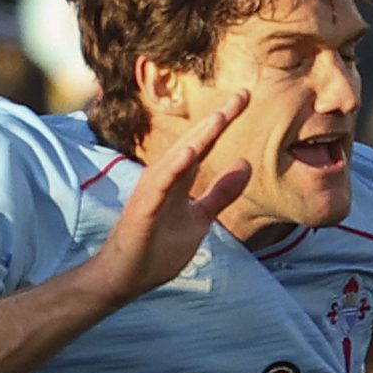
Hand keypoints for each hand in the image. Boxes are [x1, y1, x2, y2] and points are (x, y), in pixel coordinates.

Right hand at [82, 91, 250, 305]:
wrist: (126, 278)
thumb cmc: (157, 249)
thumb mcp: (200, 219)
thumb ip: (221, 193)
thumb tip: (246, 163)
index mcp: (178, 179)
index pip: (204, 144)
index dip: (224, 122)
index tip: (245, 98)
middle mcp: (164, 178)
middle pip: (194, 142)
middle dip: (218, 119)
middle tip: (243, 95)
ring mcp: (151, 191)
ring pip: (178, 157)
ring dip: (199, 136)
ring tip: (222, 116)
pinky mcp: (143, 208)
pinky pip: (161, 183)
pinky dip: (176, 166)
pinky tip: (192, 151)